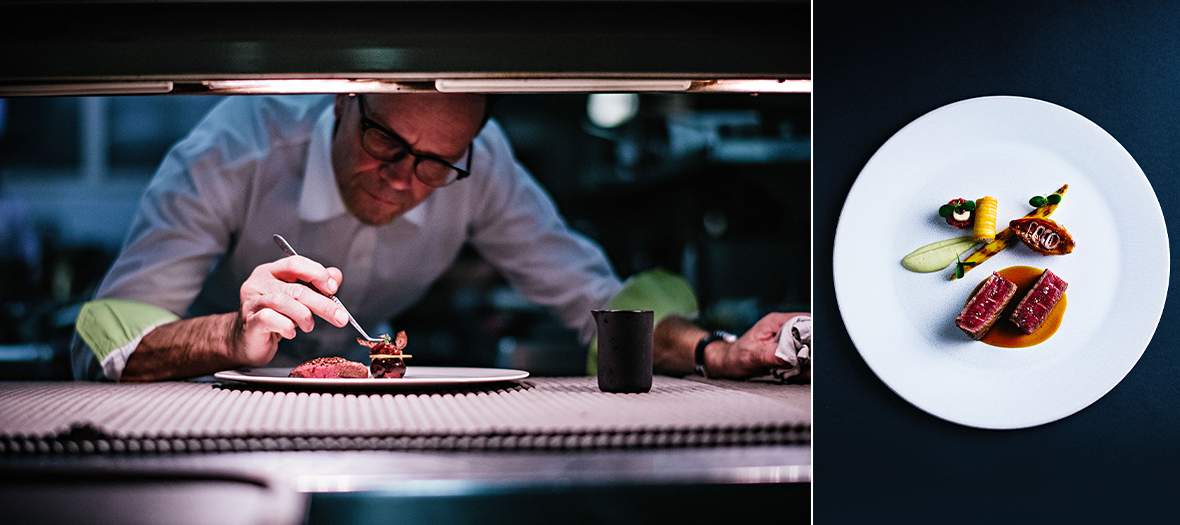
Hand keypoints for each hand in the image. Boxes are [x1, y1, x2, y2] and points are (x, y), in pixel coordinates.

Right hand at [232, 255, 348, 365]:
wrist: (248, 341)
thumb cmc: (274, 317)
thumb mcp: (297, 298)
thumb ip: (315, 285)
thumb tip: (335, 276)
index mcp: (271, 272)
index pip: (296, 263)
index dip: (317, 274)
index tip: (333, 289)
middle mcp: (259, 283)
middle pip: (296, 288)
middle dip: (323, 304)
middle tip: (340, 317)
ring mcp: (252, 302)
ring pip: (284, 302)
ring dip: (304, 317)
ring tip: (308, 326)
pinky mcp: (250, 321)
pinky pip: (271, 319)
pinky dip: (287, 326)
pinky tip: (291, 332)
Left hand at [711, 312, 809, 378]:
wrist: (728, 363)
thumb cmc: (735, 356)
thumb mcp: (750, 356)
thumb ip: (769, 355)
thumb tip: (788, 356)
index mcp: (776, 321)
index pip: (804, 321)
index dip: (813, 335)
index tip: (812, 352)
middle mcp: (784, 327)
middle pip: (811, 335)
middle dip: (811, 353)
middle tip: (801, 367)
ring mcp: (786, 338)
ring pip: (809, 348)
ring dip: (806, 363)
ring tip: (794, 373)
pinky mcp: (787, 349)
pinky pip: (802, 357)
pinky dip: (801, 368)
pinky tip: (792, 375)